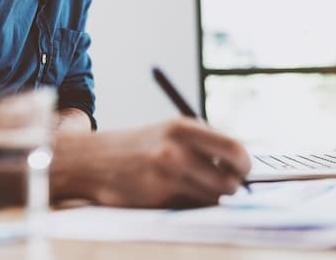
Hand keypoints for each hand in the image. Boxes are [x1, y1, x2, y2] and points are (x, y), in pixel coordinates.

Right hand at [51, 117, 250, 207]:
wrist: (91, 160)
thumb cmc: (136, 149)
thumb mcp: (168, 133)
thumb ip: (201, 144)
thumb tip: (242, 166)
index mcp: (183, 127)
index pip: (235, 149)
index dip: (244, 165)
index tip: (241, 172)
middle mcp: (178, 147)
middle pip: (231, 179)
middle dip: (232, 188)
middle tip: (224, 187)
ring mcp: (167, 172)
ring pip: (214, 198)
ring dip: (209, 199)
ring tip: (190, 190)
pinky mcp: (158, 195)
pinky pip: (192, 208)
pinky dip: (189, 206)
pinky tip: (171, 196)